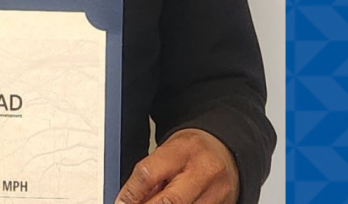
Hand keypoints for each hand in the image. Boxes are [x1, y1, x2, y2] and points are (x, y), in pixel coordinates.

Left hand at [114, 128, 238, 203]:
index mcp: (184, 149)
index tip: (121, 202)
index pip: (148, 174)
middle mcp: (203, 170)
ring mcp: (217, 192)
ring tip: (153, 203)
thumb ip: (152, 176)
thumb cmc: (193, 150)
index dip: (130, 193)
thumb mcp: (169, 151)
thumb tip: (129, 200)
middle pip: (169, 201)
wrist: (226, 150)